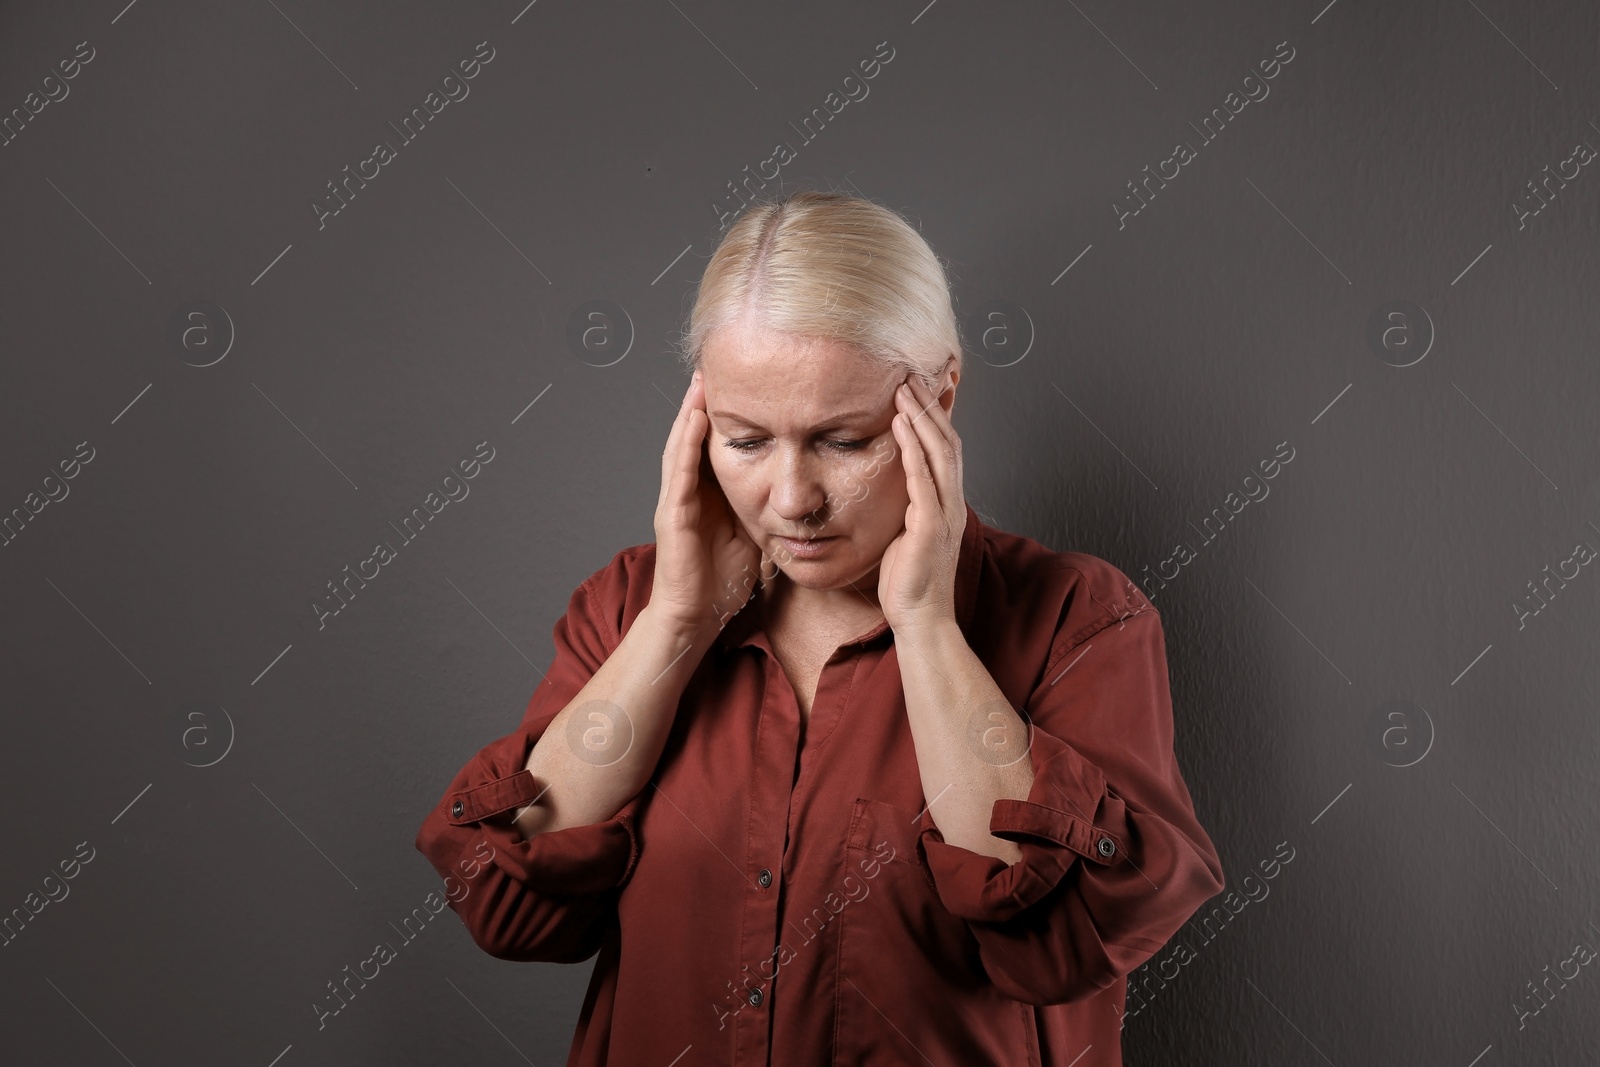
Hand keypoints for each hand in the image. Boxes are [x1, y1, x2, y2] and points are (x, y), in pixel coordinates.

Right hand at [650, 370, 763, 632]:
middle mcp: (688, 491)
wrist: (698, 614)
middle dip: (701, 403)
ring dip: (689, 413)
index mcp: (708, 494)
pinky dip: (686, 445)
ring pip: (682, 447)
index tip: (740, 384)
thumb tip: (800, 489)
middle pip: (694, 437)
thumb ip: (766, 506)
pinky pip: (679, 473)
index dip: (724, 414)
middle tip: (712, 367)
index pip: (715, 445)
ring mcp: (677, 501)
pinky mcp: (672, 516)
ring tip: (700, 382)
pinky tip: (694, 421)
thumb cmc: (723, 578)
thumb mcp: (753, 531)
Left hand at [878, 373, 965, 635]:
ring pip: (939, 453)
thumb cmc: (910, 582)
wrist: (921, 618)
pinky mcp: (930, 526)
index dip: (934, 418)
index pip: (945, 450)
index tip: (917, 391)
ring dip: (921, 418)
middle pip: (947, 442)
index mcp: (946, 504)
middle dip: (929, 407)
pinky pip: (923, 478)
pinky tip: (901, 426)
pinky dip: (913, 448)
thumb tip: (891, 491)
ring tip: (904, 389)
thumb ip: (906, 509)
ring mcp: (944, 513)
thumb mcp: (906, 536)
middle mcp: (951, 503)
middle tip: (910, 376)